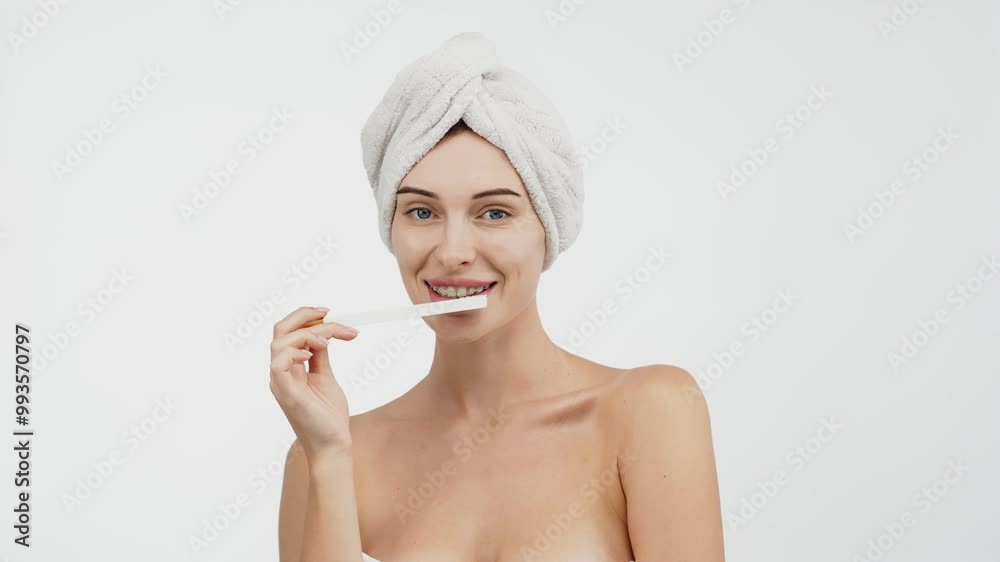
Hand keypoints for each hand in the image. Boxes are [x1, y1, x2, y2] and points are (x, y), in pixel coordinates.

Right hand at [269, 306, 358, 458]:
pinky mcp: (286, 393)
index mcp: (289, 367)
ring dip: (307, 334)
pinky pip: (279, 363)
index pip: (288, 331)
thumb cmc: (328, 415)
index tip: (329, 313)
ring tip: (329, 341)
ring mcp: (281, 382)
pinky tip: (313, 353)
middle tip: (328, 313)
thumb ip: (320, 356)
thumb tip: (322, 335)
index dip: (306, 317)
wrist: (333, 443)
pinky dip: (295, 351)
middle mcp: (280, 372)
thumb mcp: (325, 377)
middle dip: (303, 315)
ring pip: (279, 342)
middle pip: (279, 330)